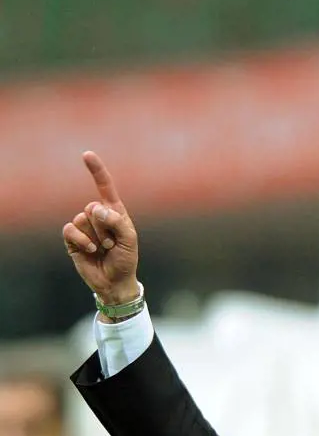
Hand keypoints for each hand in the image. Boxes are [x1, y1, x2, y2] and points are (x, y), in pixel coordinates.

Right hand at [62, 151, 139, 303]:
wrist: (114, 281)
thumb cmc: (126, 259)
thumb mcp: (130, 239)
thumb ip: (117, 221)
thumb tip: (96, 208)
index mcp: (114, 212)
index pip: (105, 187)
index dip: (96, 171)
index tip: (87, 154)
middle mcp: (98, 216)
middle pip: (93, 207)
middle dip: (105, 227)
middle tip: (113, 243)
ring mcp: (84, 227)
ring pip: (83, 219)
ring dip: (96, 237)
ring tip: (104, 249)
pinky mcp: (73, 238)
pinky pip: (71, 229)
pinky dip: (82, 240)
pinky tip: (91, 250)